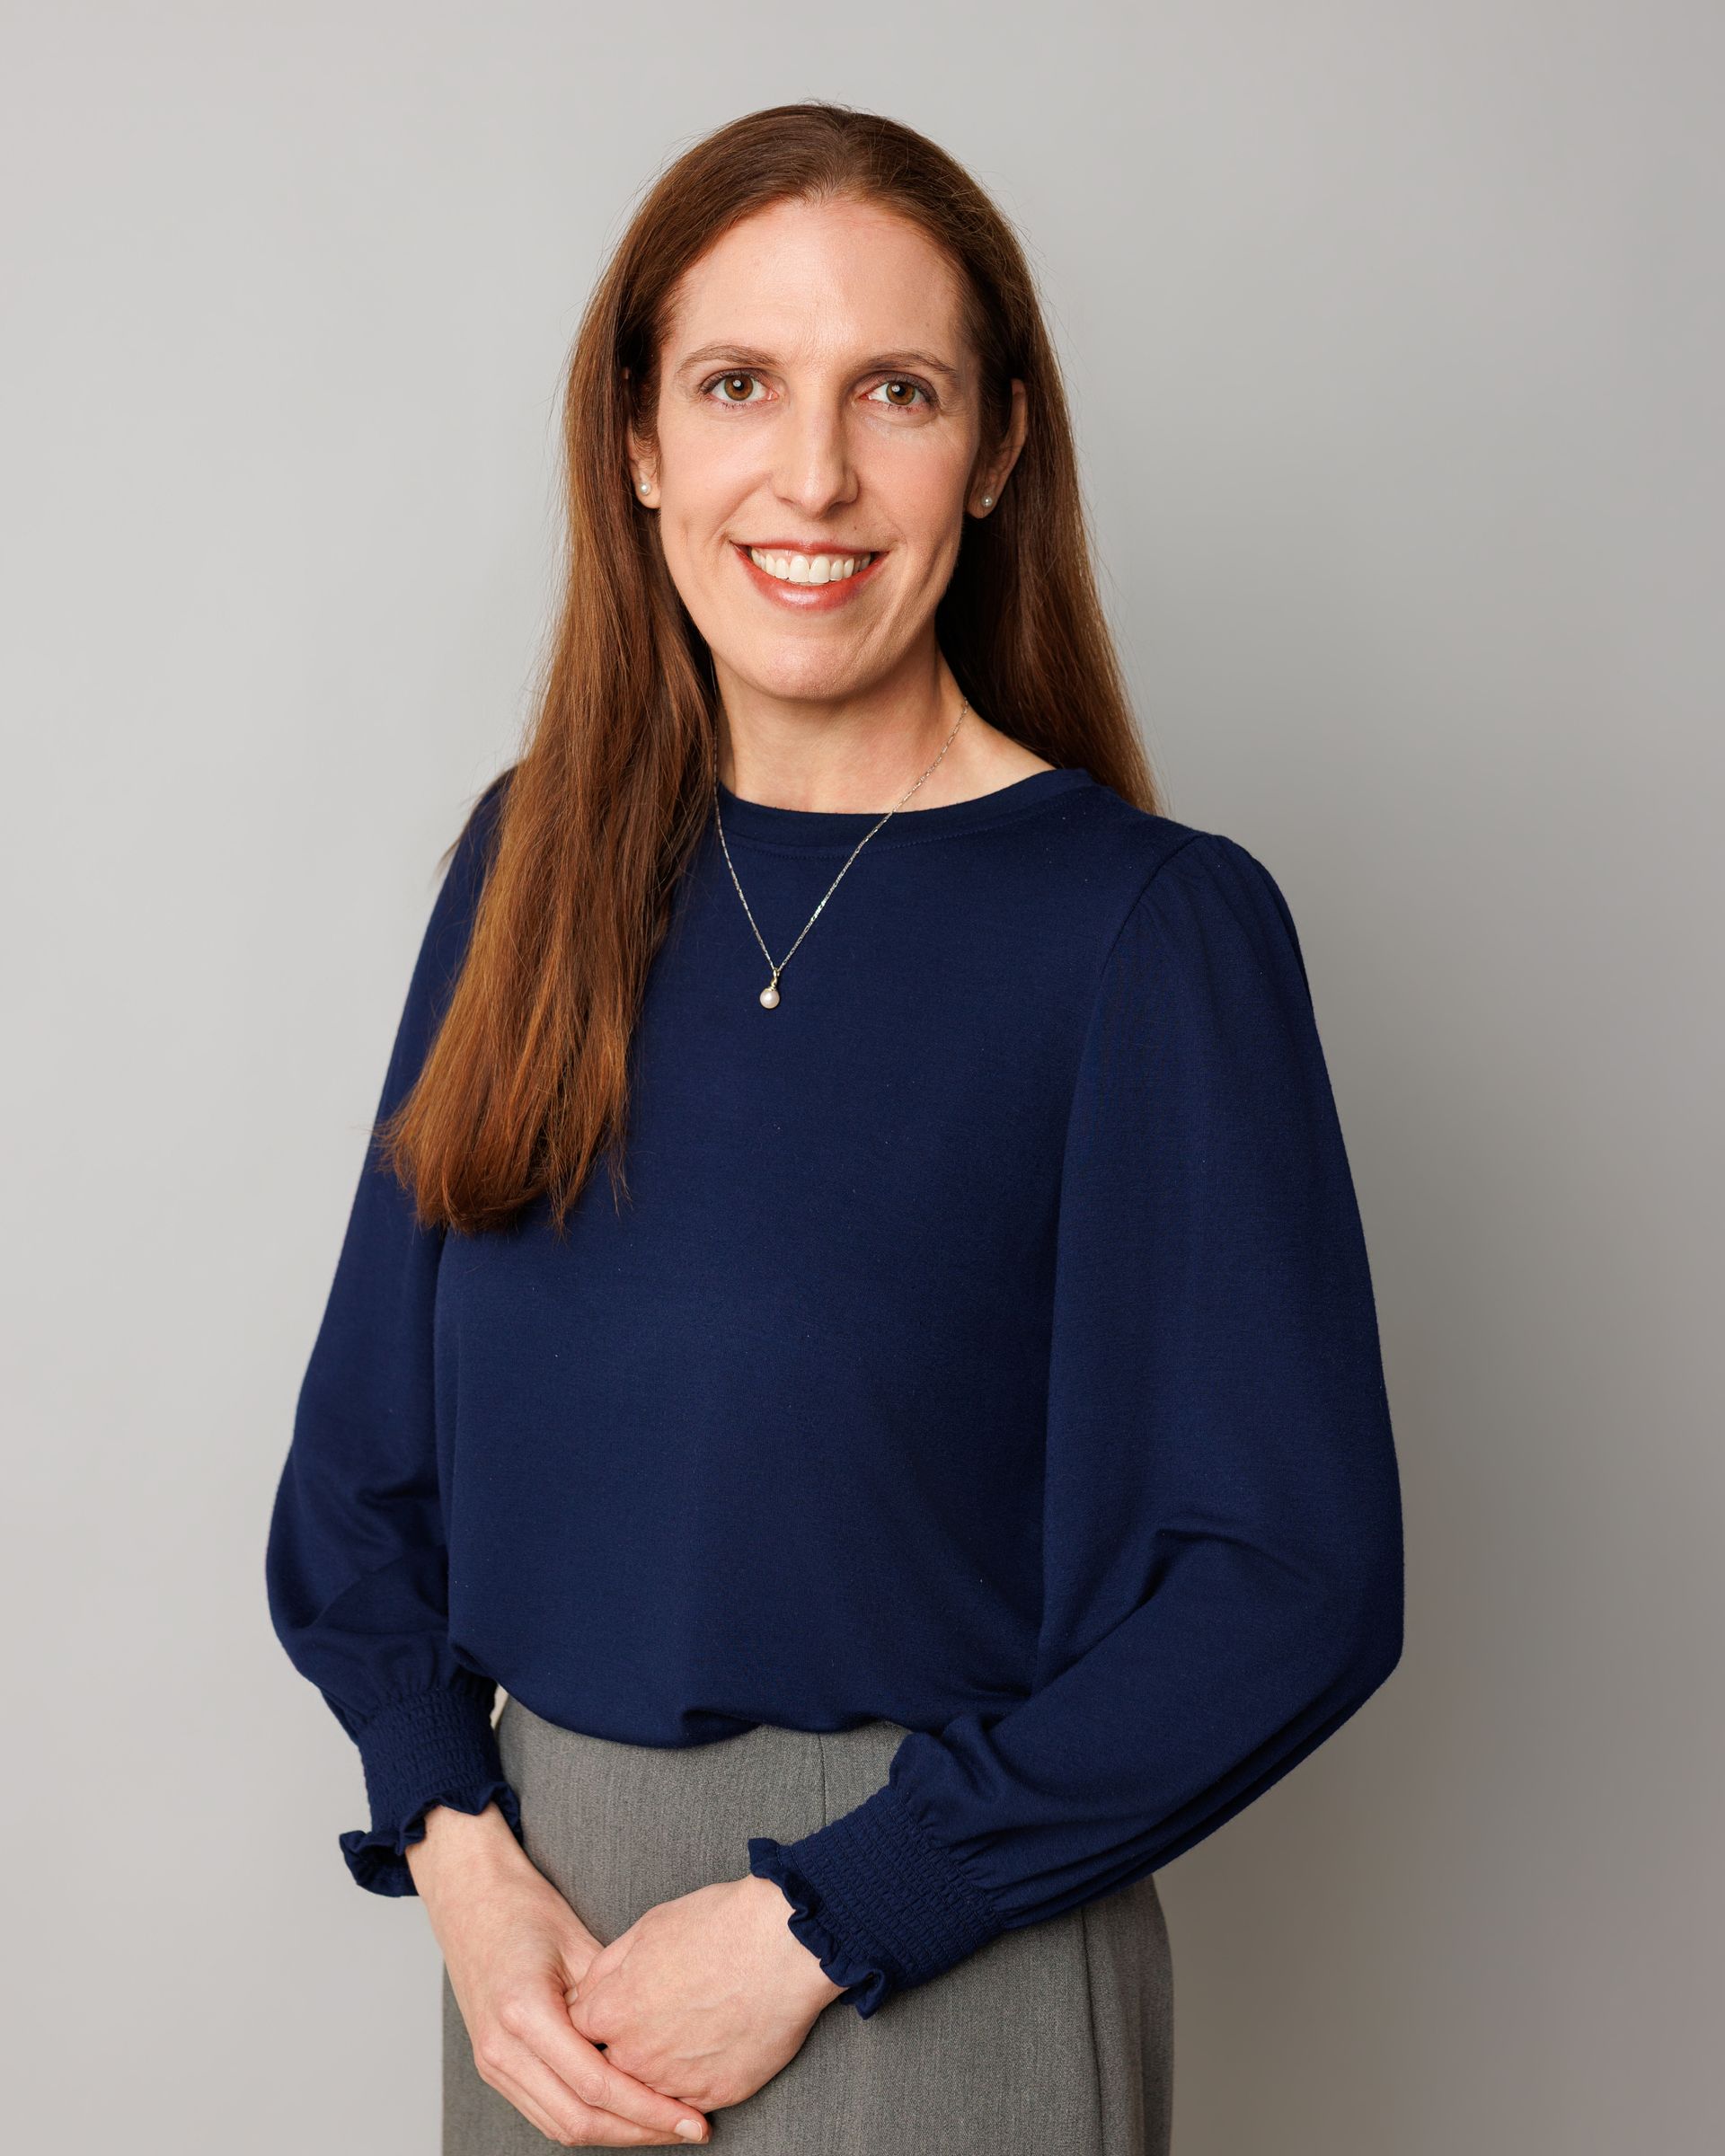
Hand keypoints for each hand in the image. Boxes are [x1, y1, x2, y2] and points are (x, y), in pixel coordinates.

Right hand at [408, 1801, 712, 2145]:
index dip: (648, 2109)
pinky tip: (625, 2111)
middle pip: (578, 2119)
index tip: (691, 2116)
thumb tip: (665, 2040)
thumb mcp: (580, 1943)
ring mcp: (492, 2063)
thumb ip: (615, 1996)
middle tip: (690, 2128)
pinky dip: (587, 2120)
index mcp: (525, 2012)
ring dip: (615, 2133)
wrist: (469, 1898)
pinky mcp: (494, 2067)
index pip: (595, 2084)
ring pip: (560, 2126)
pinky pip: (545, 2111)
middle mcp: (502, 2049)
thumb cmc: (525, 1909)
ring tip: (665, 2125)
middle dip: (639, 2131)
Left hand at [564, 1873, 849, 2114]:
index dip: (601, 2014)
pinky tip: (714, 2043)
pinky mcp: (717, 2095)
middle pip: (614, 2063)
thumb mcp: (648, 1928)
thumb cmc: (718, 1925)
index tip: (619, 2004)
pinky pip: (691, 2098)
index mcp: (613, 2012)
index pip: (582, 2030)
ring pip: (651, 2087)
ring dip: (661, 2066)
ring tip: (690, 2027)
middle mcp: (637, 2057)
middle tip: (661, 2013)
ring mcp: (676, 2082)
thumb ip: (607, 1968)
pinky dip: (697, 2078)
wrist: (783, 1943)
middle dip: (629, 2043)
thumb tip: (590, 1991)